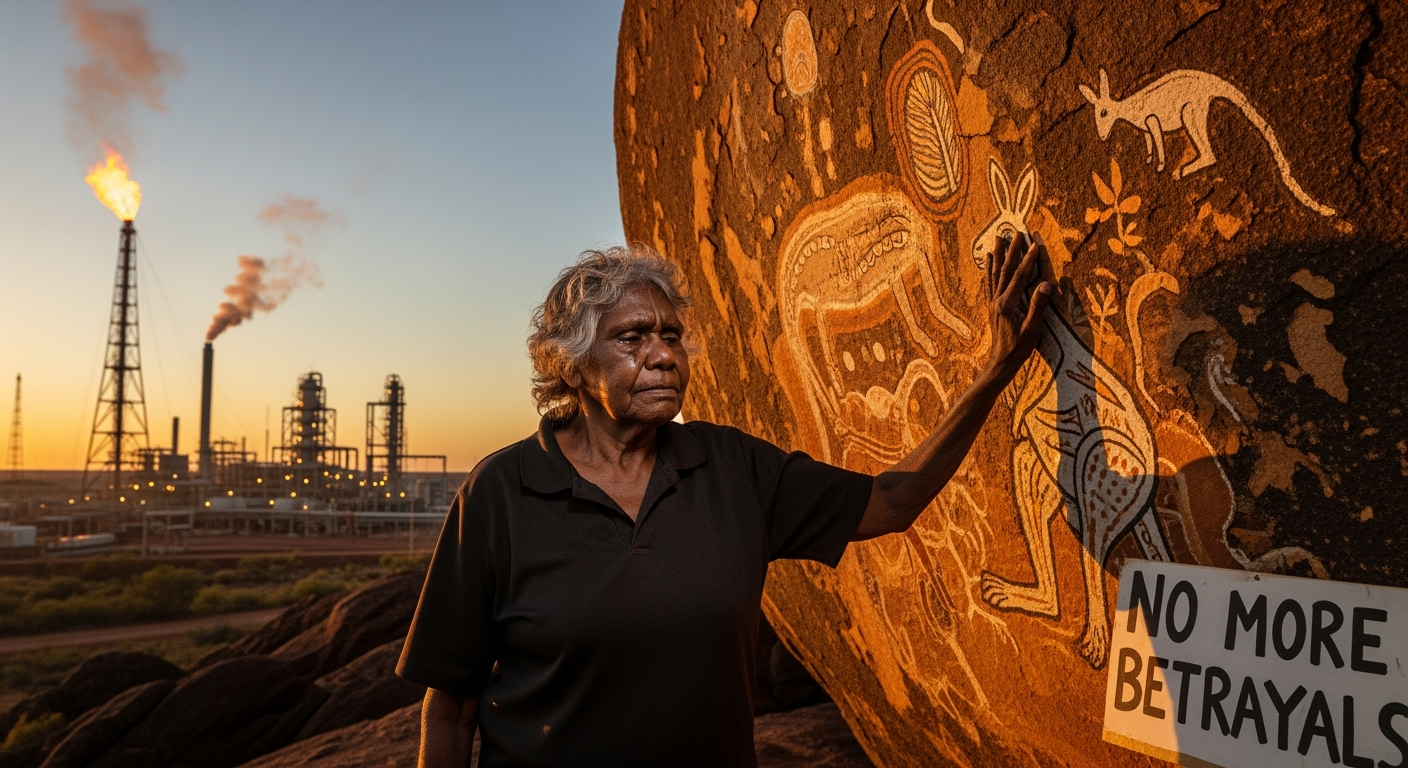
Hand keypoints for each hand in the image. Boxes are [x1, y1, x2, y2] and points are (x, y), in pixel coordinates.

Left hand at [981, 232, 1052, 384]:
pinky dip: (988, 271)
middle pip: (1005, 270)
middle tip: (1015, 232)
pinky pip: (988, 284)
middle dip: (1011, 250)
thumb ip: (1038, 306)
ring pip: (994, 274)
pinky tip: (986, 262)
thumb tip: (1047, 285)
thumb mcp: (1032, 330)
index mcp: (1007, 304)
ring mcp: (992, 303)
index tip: (1034, 243)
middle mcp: (997, 300)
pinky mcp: (991, 307)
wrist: (1001, 362)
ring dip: (997, 255)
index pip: (1020, 276)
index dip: (1028, 259)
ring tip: (997, 239)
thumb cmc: (1018, 348)